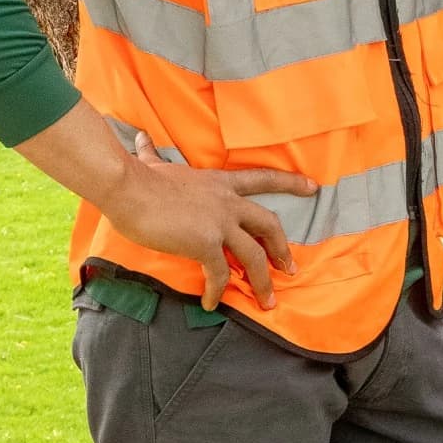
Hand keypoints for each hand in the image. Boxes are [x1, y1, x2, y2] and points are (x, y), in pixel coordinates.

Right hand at [16, 98, 319, 309]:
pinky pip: (219, 274)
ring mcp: (219, 223)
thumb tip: (139, 139)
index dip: (290, 183)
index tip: (313, 186)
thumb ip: (152, 154)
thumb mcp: (153, 163)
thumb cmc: (139, 177)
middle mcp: (227, 202)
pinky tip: (210, 303)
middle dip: (282, 249)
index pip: (263, 179)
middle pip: (269, 225)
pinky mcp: (206, 244)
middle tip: (291, 269)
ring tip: (268, 301)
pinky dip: (217, 291)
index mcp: (219, 182)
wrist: (128, 187)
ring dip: (263, 281)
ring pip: (253, 256)